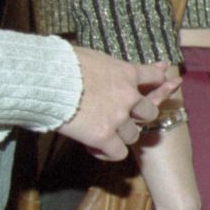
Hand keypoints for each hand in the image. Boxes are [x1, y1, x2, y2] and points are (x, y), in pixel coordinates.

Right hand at [58, 48, 178, 159]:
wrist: (45, 79)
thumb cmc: (59, 63)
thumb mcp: (91, 57)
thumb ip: (106, 67)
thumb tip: (101, 69)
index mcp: (125, 73)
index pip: (153, 76)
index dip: (159, 81)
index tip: (165, 81)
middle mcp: (128, 95)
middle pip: (150, 112)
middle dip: (138, 116)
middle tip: (122, 118)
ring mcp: (118, 117)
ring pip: (134, 135)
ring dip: (121, 135)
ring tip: (102, 133)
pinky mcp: (103, 136)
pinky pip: (118, 153)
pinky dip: (108, 153)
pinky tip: (94, 148)